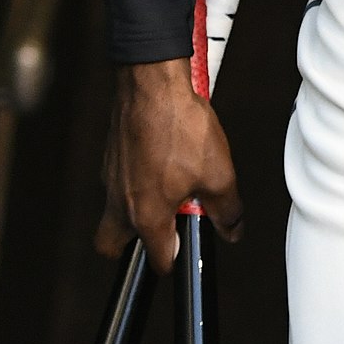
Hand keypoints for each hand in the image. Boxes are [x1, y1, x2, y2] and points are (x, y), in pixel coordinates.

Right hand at [96, 57, 243, 273]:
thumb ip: (227, 209)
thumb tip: (233, 228)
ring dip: (140, 208)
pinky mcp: (111, 156)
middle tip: (164, 228)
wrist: (152, 83)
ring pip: (115, 211)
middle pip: (113, 245)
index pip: (158, 259)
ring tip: (171, 187)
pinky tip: (162, 161)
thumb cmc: (178, 125)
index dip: (177, 260)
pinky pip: (119, 182)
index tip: (187, 251)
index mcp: (147, 216)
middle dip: (135, 246)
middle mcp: (121, 203)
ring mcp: (111, 179)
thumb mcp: (218, 173)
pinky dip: (137, 180)